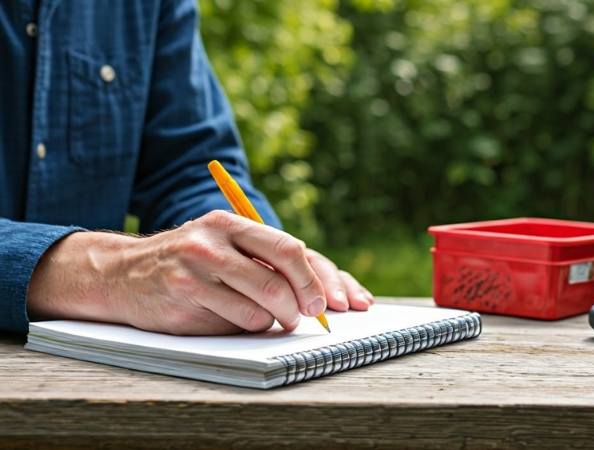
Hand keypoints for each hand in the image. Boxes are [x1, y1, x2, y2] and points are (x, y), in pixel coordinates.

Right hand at [27, 210, 371, 334]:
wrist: (122, 273)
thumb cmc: (190, 264)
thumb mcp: (226, 248)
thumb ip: (267, 261)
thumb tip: (324, 292)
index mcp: (233, 224)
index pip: (292, 249)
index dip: (320, 279)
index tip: (336, 302)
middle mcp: (215, 240)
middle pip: (281, 276)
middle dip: (304, 303)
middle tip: (307, 317)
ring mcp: (196, 267)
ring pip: (262, 304)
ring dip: (275, 320)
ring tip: (268, 318)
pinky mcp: (184, 295)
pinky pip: (237, 321)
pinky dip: (248, 327)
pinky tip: (235, 320)